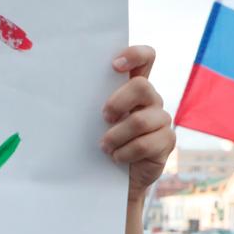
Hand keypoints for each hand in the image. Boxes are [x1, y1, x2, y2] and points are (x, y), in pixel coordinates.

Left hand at [100, 46, 173, 199]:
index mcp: (134, 88)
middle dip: (118, 102)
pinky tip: (117, 157)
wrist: (113, 178)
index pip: (146, 58)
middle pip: (142, 86)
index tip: (114, 66)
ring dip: (116, 135)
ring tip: (105, 147)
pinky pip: (146, 144)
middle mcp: (151, 100)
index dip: (134, 55)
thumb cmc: (102, 143)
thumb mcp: (95, 121)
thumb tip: (67, 90)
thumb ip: (94, 103)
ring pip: (141, 120)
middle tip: (104, 117)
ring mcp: (161, 120)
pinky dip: (125, 153)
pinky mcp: (166, 141)